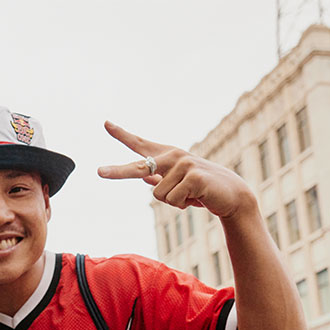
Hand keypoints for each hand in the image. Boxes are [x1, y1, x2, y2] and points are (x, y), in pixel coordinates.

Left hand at [97, 121, 257, 219]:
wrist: (230, 195)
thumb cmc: (201, 190)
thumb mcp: (178, 184)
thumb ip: (162, 179)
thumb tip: (146, 178)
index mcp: (166, 156)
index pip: (140, 144)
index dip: (122, 134)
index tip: (105, 123)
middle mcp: (173, 156)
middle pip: (138, 168)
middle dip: (117, 172)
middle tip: (98, 172)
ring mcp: (183, 164)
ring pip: (158, 195)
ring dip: (173, 202)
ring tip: (190, 196)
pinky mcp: (193, 176)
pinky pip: (173, 200)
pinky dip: (183, 205)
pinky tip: (198, 197)